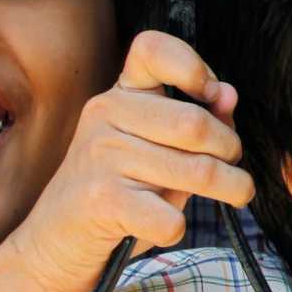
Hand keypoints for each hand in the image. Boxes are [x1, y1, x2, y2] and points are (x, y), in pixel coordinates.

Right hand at [3, 31, 253, 291]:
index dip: (193, 67)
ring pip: (198, 172)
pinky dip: (180, 227)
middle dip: (232, 149)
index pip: (152, 50)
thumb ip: (198, 121)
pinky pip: (171, 216)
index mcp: (120, 94)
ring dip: (232, 187)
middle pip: (196, 124)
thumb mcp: (158, 148)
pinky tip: (168, 226)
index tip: (212, 94)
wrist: (55, 241)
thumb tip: (228, 95)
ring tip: (236, 192)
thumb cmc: (119, 190)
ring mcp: (101, 156)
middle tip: (234, 165)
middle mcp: (105, 114)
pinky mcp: (102, 200)